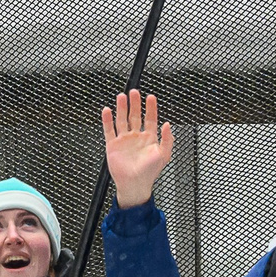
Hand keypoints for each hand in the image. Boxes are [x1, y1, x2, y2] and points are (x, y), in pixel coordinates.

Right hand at [102, 90, 173, 208]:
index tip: (151, 97)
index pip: (150, 119)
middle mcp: (136, 137)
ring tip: (122, 96)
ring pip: (122, 120)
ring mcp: (124, 140)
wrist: (134, 184)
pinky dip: (107, 120)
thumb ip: (167, 140)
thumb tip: (168, 125)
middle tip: (135, 92)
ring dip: (122, 108)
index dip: (151, 108)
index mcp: (149, 139)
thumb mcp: (164, 155)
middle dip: (135, 104)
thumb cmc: (149, 172)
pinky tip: (107, 110)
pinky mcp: (113, 145)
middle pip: (135, 116)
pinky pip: (109, 130)